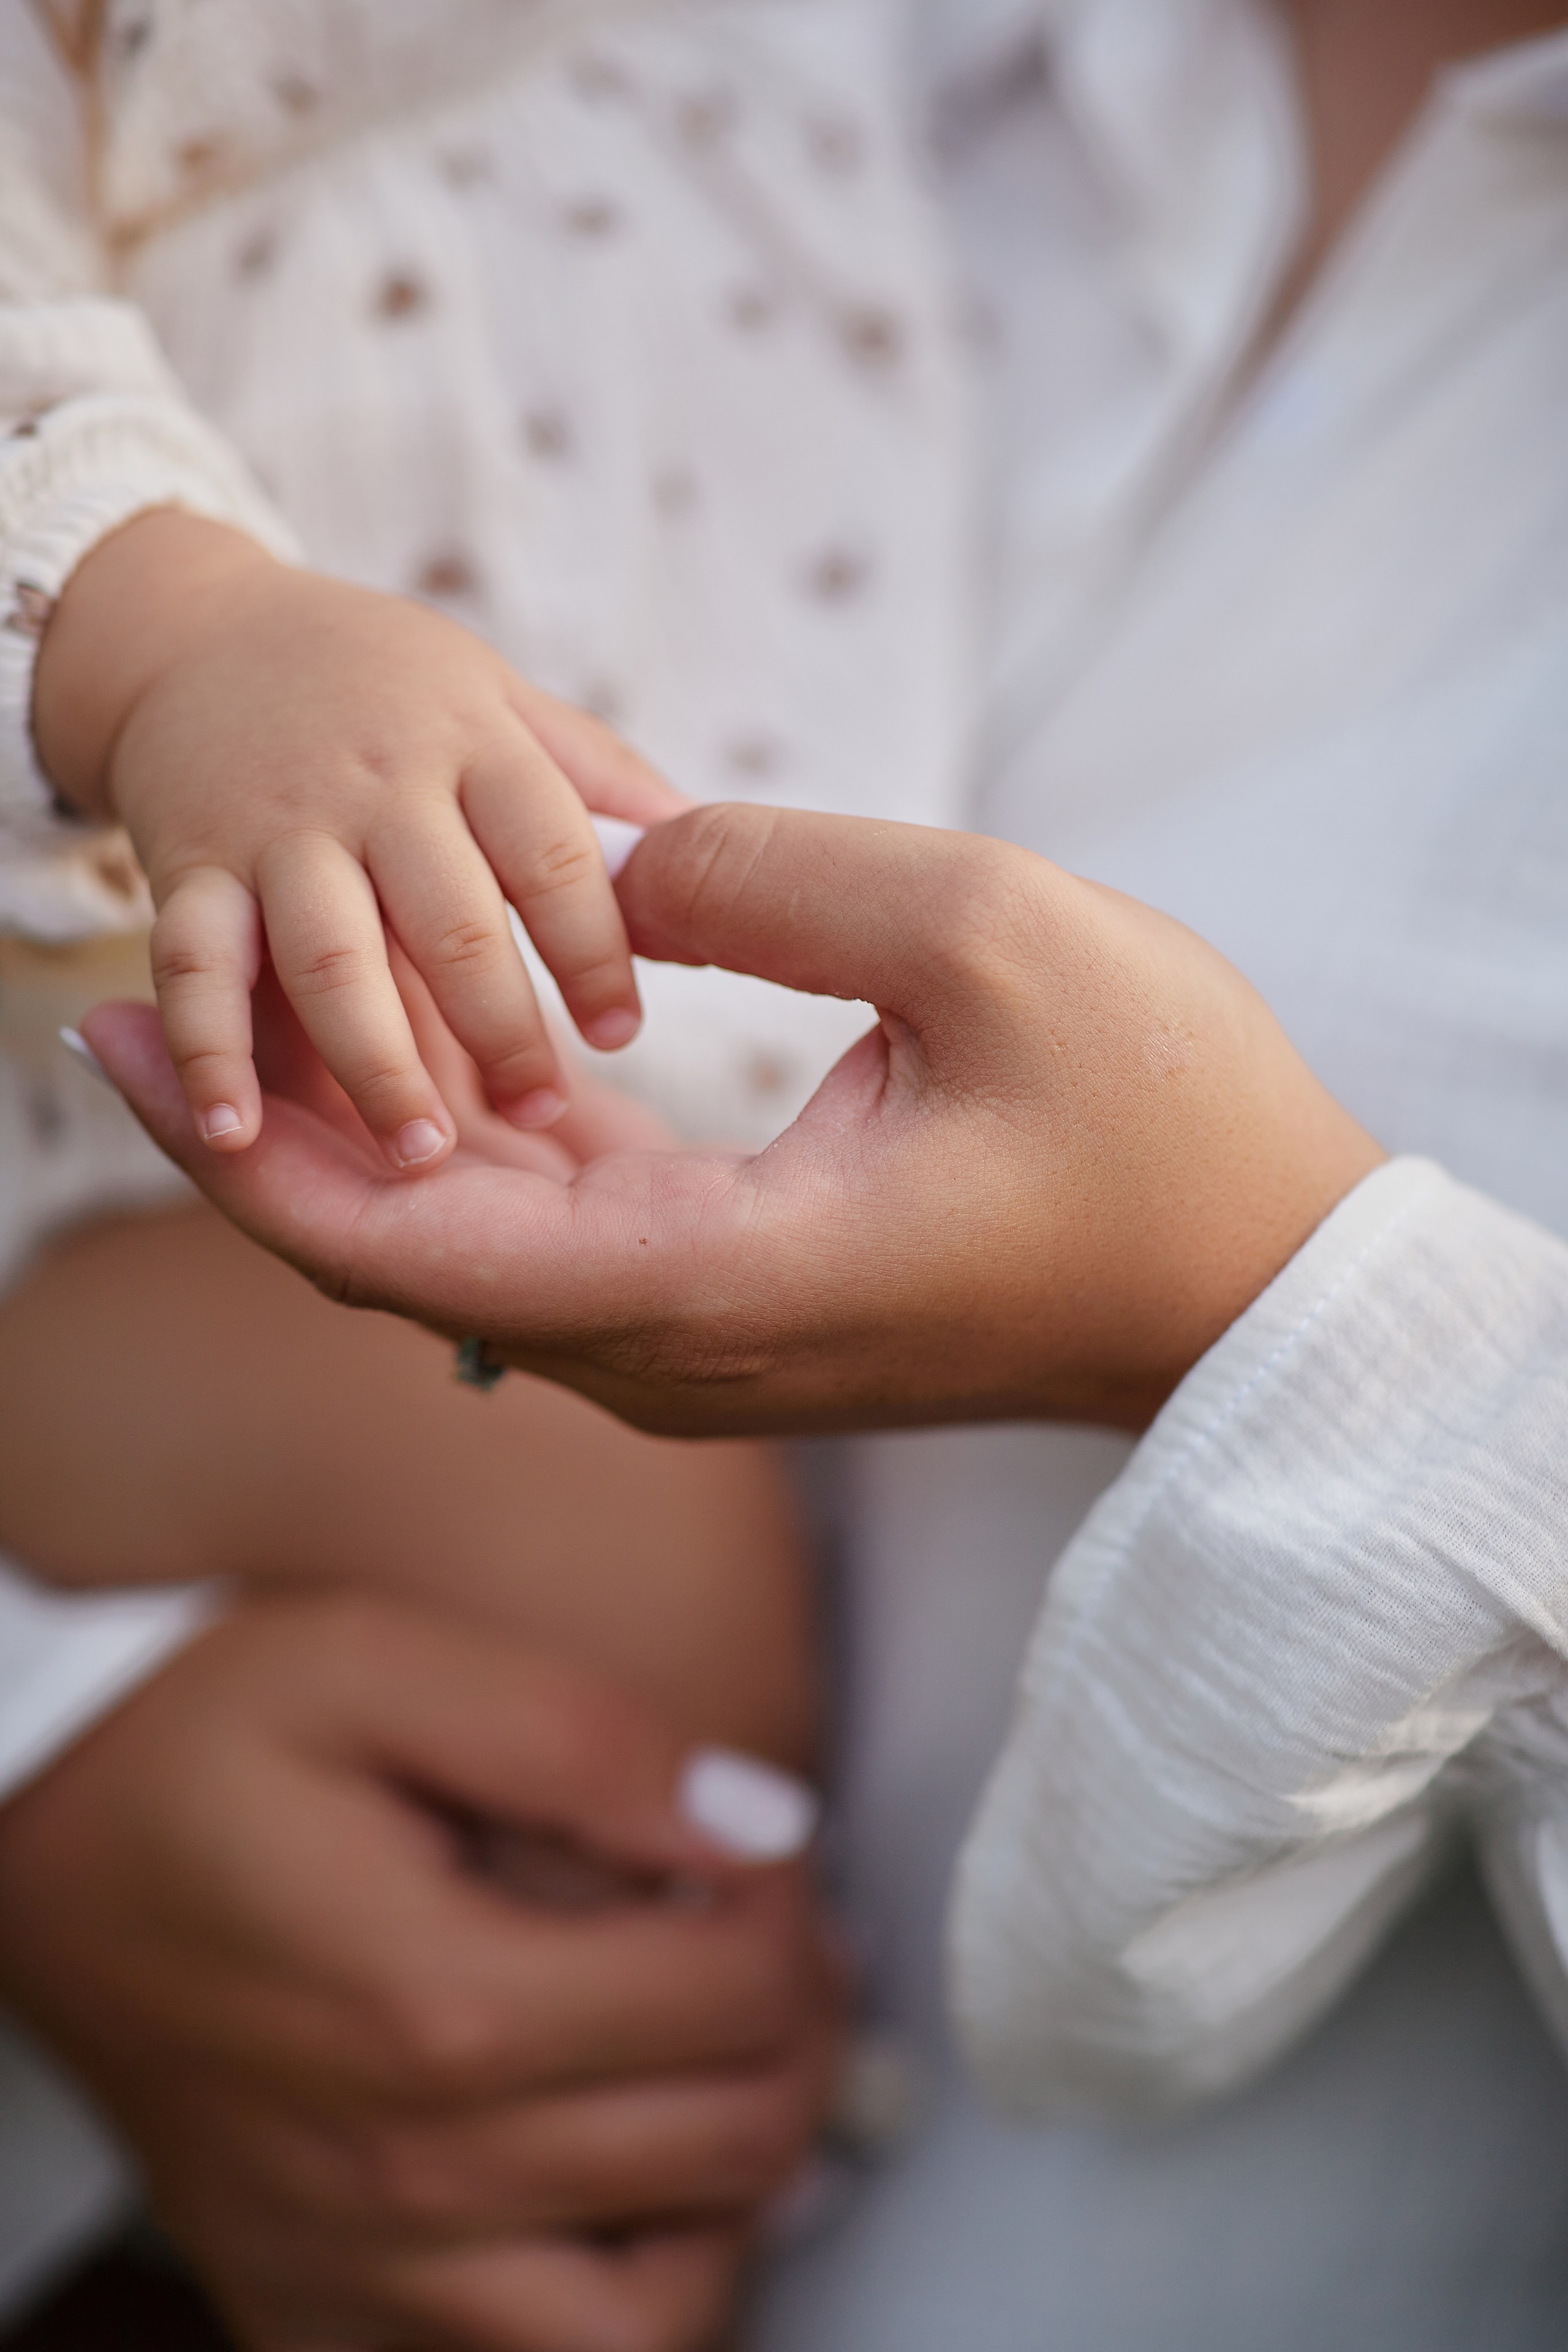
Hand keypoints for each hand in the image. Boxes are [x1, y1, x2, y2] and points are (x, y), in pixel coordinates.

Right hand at [0, 1591, 837, 2351]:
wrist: (26, 1835)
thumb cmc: (194, 1740)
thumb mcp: (375, 1661)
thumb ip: (580, 1738)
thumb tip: (756, 1824)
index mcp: (437, 2001)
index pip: (730, 1996)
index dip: (796, 1915)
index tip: (772, 1856)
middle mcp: (404, 2168)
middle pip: (721, 2147)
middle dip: (802, 2037)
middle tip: (788, 1951)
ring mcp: (349, 2262)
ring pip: (649, 2323)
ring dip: (736, 2203)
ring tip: (734, 2083)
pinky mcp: (304, 2300)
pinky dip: (612, 2307)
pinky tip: (625, 2198)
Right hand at [33, 511, 684, 1168]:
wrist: (201, 634)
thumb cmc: (389, 692)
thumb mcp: (500, 700)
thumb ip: (600, 779)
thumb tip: (707, 853)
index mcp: (474, 743)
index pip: (551, 851)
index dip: (593, 946)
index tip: (623, 1032)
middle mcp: (377, 786)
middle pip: (450, 918)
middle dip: (502, 1027)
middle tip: (539, 1113)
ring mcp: (277, 831)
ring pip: (331, 958)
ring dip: (377, 1062)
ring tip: (423, 1154)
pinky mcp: (187, 870)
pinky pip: (193, 967)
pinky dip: (206, 1053)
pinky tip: (236, 1136)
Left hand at [88, 804, 1384, 1435]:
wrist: (1260, 1286)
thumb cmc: (1163, 1118)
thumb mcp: (984, 929)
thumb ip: (765, 871)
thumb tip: (605, 859)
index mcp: (717, 1282)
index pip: (405, 1248)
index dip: (236, 1150)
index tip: (111, 1050)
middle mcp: (682, 1349)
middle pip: (402, 1263)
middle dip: (258, 1136)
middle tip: (127, 1009)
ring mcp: (711, 1347)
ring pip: (471, 1257)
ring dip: (357, 1143)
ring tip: (250, 1013)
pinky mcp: (747, 1313)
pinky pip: (563, 1244)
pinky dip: (473, 1153)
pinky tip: (427, 1054)